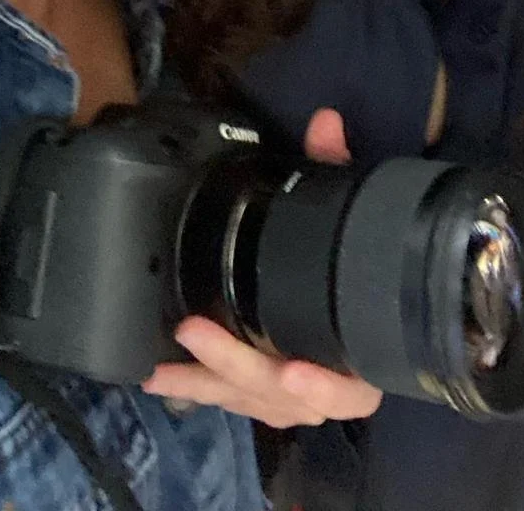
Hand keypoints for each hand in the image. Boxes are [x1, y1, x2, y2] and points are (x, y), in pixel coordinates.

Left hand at [140, 107, 382, 426]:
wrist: (356, 298)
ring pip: (250, 402)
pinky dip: (198, 390)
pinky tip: (161, 377)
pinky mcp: (263, 395)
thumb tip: (325, 122)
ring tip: (165, 367)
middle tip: (195, 331)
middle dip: (238, 365)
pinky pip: (232, 401)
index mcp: (362, 354)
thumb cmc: (350, 263)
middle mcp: (328, 385)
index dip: (326, 387)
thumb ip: (335, 169)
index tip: (294, 371)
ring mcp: (292, 397)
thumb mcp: (344, 213)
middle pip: (284, 396)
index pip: (351, 388)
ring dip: (207, 383)